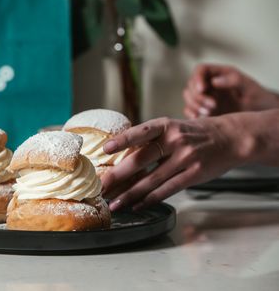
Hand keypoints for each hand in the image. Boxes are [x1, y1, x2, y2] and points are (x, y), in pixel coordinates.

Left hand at [101, 117, 247, 210]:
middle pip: (140, 160)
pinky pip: (167, 190)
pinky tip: (136, 206)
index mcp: (165, 125)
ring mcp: (185, 158)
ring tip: (114, 204)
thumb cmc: (195, 133)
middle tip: (100, 187)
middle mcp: (174, 140)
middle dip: (117, 176)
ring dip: (129, 194)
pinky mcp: (193, 175)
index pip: (140, 132)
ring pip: (151, 180)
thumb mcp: (173, 126)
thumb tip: (122, 155)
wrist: (230, 138)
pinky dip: (149, 199)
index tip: (104, 150)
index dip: (122, 141)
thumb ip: (151, 139)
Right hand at [183, 64, 277, 117]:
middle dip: (198, 96)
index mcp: (219, 74)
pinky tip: (200, 118)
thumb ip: (234, 81)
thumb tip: (214, 81)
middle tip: (213, 106)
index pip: (200, 70)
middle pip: (191, 85)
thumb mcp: (249, 87)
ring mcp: (205, 97)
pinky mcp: (202, 110)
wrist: (258, 114)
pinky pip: (189, 110)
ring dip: (195, 105)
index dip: (197, 78)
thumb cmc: (256, 97)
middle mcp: (209, 84)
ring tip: (210, 113)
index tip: (202, 89)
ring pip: (188, 98)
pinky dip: (191, 114)